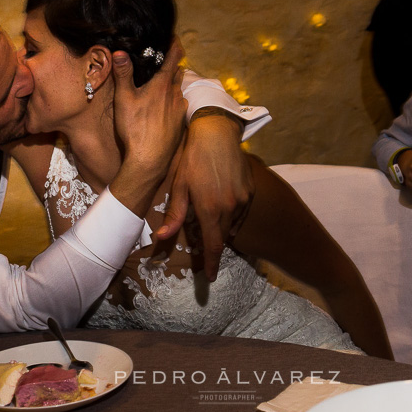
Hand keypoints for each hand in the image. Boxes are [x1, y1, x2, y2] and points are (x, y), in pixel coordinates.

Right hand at [108, 38, 187, 214]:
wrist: (148, 161)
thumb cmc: (134, 129)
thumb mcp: (124, 99)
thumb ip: (123, 74)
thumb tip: (120, 52)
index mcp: (163, 85)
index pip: (174, 58)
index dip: (174, 45)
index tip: (173, 37)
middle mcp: (176, 95)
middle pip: (177, 73)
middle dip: (171, 66)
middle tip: (159, 61)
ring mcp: (180, 110)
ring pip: (177, 91)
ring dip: (170, 85)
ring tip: (157, 86)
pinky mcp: (180, 124)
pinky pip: (177, 106)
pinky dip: (171, 102)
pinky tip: (159, 109)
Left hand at [156, 112, 252, 281]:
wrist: (217, 133)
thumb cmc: (193, 159)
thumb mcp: (180, 186)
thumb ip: (174, 215)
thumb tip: (161, 237)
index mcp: (210, 209)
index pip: (214, 246)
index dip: (212, 264)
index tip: (210, 278)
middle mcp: (230, 208)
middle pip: (223, 238)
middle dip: (215, 246)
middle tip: (207, 251)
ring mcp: (242, 200)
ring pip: (232, 224)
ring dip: (222, 227)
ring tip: (211, 216)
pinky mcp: (250, 191)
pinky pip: (241, 212)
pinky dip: (231, 215)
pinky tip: (222, 204)